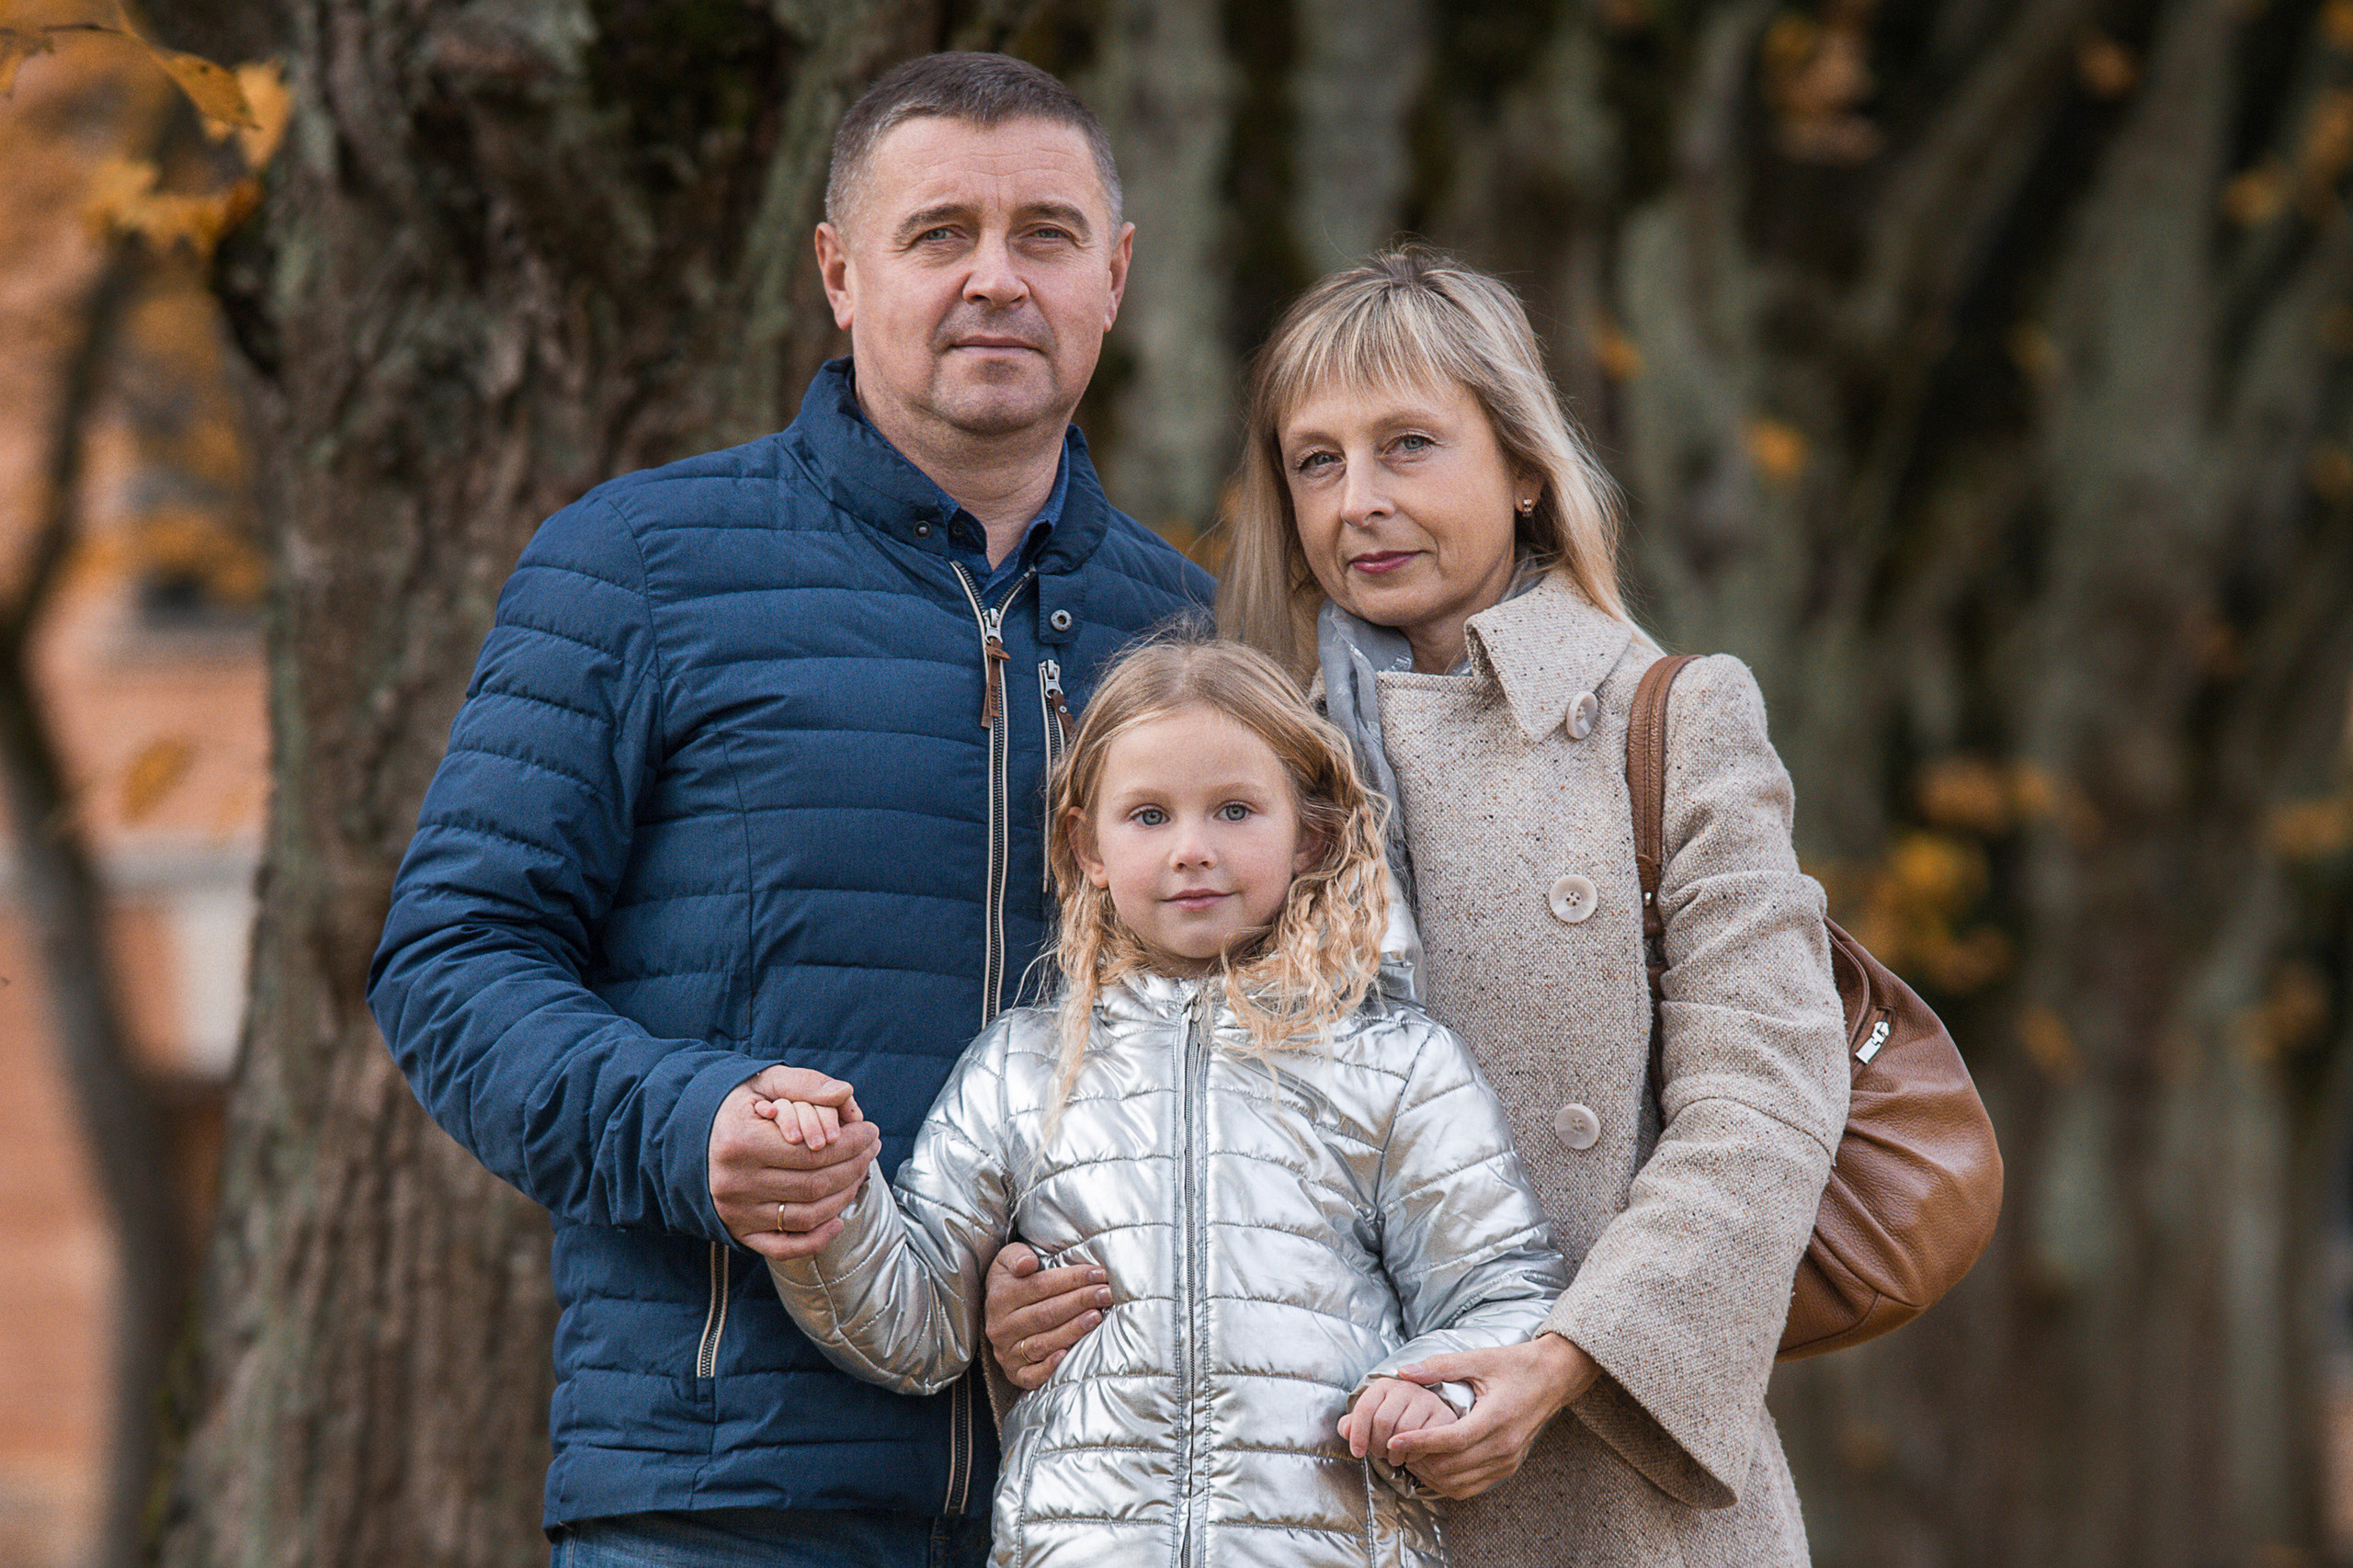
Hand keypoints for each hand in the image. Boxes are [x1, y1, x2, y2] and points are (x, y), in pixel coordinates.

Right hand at [708, 1065, 877, 1260]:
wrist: (686, 1136)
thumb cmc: (735, 1107)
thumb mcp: (764, 1082)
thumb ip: (806, 1083)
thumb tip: (846, 1093)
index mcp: (741, 1142)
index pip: (815, 1151)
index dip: (852, 1143)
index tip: (870, 1131)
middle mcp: (735, 1183)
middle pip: (816, 1185)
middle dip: (854, 1166)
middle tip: (871, 1150)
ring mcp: (736, 1212)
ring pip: (807, 1215)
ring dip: (844, 1197)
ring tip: (860, 1173)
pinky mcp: (739, 1232)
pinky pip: (784, 1247)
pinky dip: (817, 1239)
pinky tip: (838, 1220)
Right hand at [984, 1242, 1110, 1388]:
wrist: (995, 1312)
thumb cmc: (1012, 1281)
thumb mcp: (1008, 1259)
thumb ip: (1017, 1255)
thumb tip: (1027, 1264)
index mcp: (1000, 1296)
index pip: (1040, 1286)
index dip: (1071, 1279)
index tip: (1098, 1273)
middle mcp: (1001, 1326)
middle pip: (1046, 1313)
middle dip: (1080, 1301)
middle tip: (1106, 1294)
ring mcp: (1007, 1352)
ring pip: (1043, 1343)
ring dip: (1073, 1330)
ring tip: (1097, 1316)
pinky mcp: (1014, 1373)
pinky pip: (1031, 1375)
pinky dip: (1049, 1367)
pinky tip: (1067, 1355)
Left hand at [1339, 1377, 1456, 1463]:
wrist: (1427, 1417)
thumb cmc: (1393, 1420)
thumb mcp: (1371, 1418)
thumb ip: (1353, 1423)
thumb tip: (1345, 1430)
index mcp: (1384, 1385)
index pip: (1365, 1408)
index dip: (1358, 1434)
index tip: (1357, 1453)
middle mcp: (1406, 1387)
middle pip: (1383, 1421)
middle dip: (1378, 1446)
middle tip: (1380, 1454)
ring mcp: (1427, 1400)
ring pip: (1404, 1431)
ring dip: (1395, 1453)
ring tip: (1394, 1457)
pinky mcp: (1444, 1415)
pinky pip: (1426, 1440)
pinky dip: (1414, 1455)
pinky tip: (1410, 1456)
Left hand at [1385, 1334, 1599, 1499]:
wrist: (1554, 1377)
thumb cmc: (1517, 1366)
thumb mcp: (1479, 1359)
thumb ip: (1441, 1366)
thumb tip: (1404, 1371)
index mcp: (1496, 1418)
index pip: (1451, 1440)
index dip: (1419, 1442)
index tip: (1394, 1440)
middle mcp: (1503, 1446)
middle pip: (1451, 1467)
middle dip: (1419, 1459)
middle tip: (1397, 1445)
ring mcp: (1507, 1461)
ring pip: (1458, 1483)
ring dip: (1430, 1474)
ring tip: (1411, 1455)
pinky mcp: (1508, 1468)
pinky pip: (1471, 1487)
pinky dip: (1447, 1482)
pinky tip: (1433, 1465)